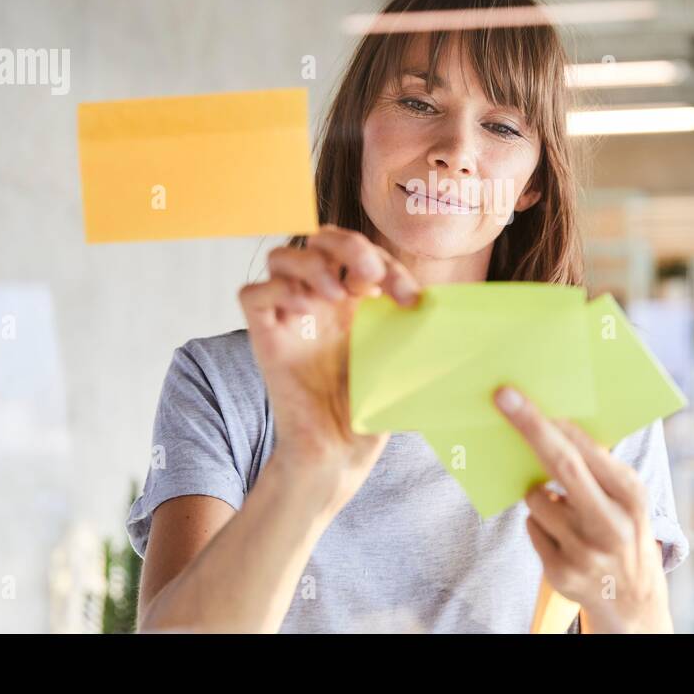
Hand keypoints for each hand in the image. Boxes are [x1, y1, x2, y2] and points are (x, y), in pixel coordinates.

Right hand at [239, 225, 419, 510]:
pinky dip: (279, 289)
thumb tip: (442, 303)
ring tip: (337, 294)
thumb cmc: (370, 412)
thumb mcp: (401, 358)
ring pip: (280, 257)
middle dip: (347, 244)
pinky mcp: (265, 340)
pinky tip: (308, 308)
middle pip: (317, 239)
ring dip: (312, 263)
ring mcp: (290, 318)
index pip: (360, 254)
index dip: (387, 263)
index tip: (411, 299)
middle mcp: (318, 303)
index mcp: (353, 301)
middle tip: (372, 274)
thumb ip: (412, 326)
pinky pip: (252, 294)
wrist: (340, 454)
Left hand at [493, 385, 672, 632]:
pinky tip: (562, 536)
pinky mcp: (561, 574)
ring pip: (536, 498)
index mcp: (631, 495)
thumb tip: (551, 421)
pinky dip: (540, 524)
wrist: (632, 599)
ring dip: (540, 494)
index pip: (585, 451)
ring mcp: (585, 552)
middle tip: (502, 398)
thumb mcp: (626, 496)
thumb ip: (598, 464)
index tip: (518, 396)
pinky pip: (531, 527)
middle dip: (529, 427)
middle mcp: (612, 524)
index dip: (549, 422)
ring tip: (565, 508)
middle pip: (561, 466)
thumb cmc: (622, 527)